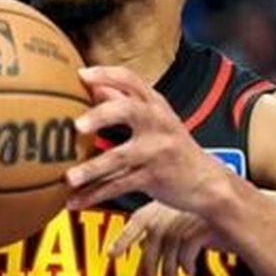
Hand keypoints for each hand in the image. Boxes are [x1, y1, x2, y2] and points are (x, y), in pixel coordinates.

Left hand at [65, 67, 234, 214]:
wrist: (208, 182)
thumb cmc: (173, 147)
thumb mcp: (156, 120)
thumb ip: (127, 102)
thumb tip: (95, 85)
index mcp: (155, 105)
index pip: (131, 80)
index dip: (106, 74)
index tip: (81, 74)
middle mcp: (157, 123)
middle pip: (128, 110)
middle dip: (101, 115)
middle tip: (77, 125)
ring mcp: (157, 151)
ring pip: (119, 157)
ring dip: (91, 168)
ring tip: (68, 178)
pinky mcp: (154, 178)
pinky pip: (119, 186)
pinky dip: (95, 195)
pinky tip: (74, 201)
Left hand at [110, 201, 224, 275]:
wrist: (243, 213)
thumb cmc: (211, 221)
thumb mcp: (184, 224)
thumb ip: (164, 234)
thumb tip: (145, 254)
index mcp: (165, 205)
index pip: (138, 220)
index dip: (124, 238)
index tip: (112, 254)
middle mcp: (174, 209)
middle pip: (153, 242)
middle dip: (147, 267)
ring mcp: (189, 216)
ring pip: (169, 250)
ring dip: (168, 274)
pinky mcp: (203, 226)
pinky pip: (188, 251)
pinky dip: (186, 265)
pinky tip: (189, 272)